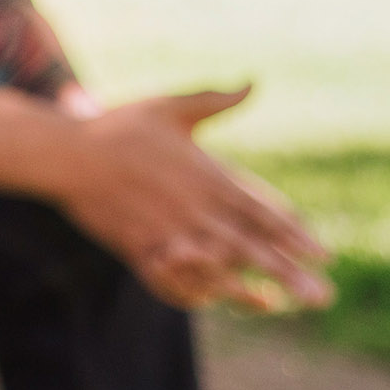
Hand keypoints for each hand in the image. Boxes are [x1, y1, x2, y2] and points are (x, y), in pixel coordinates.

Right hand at [53, 86, 333, 312]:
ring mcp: (168, 231)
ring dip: (251, 289)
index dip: (294, 235)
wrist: (65, 154)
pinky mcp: (140, 249)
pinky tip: (220, 302)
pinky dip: (200, 292)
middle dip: (288, 272)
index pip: (262, 211)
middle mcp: (194, 208)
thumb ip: (215, 100)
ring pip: (220, 268)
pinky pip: (176, 278)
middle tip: (323, 297)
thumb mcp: (170, 107)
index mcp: (207, 175)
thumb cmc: (119, 126)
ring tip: (279, 306)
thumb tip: (253, 82)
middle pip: (251, 246)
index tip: (324, 255)